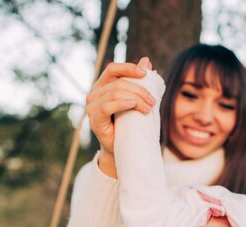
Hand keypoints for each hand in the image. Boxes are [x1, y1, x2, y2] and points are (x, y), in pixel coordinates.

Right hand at [86, 57, 156, 176]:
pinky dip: (122, 103)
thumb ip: (139, 80)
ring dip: (136, 98)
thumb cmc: (130, 122)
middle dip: (139, 90)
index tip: (145, 74)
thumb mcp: (137, 99)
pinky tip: (134, 105)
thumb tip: (147, 60)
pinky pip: (107, 107)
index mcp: (102, 85)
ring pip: (114, 93)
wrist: (124, 148)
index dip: (129, 68)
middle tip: (153, 101)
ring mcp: (91, 107)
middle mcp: (94, 94)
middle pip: (118, 83)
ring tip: (149, 108)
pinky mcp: (94, 120)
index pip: (113, 69)